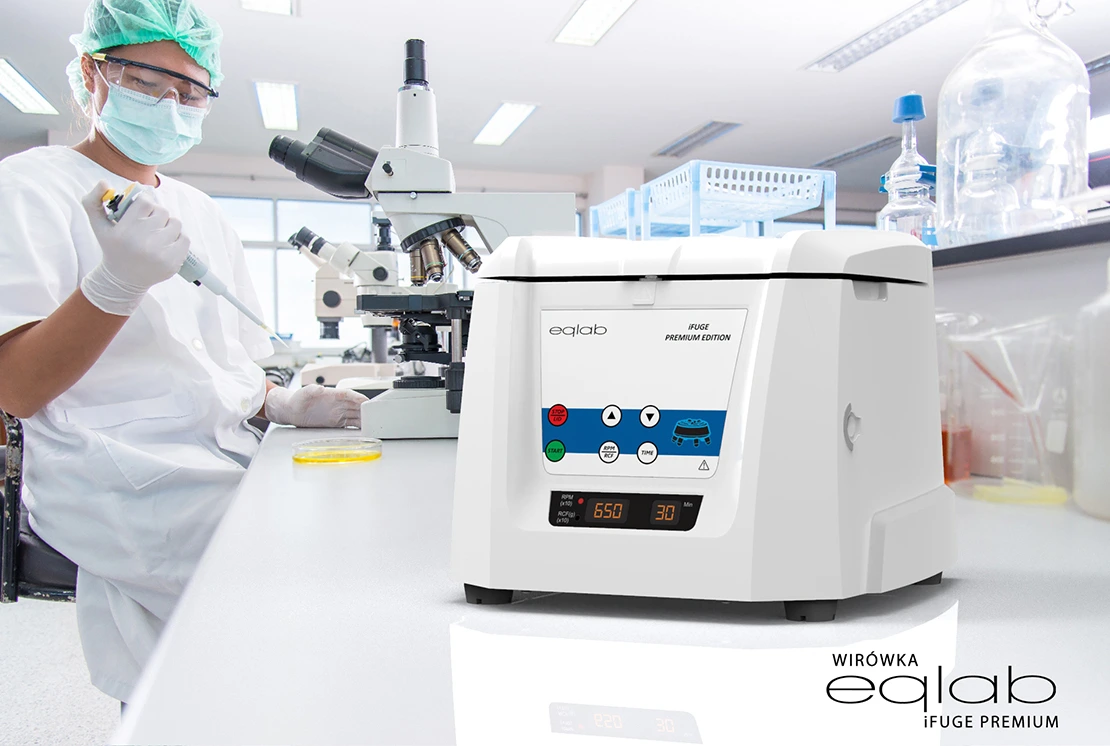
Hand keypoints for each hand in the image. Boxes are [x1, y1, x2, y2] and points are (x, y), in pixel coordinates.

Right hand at [79, 180, 191, 315]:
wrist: (123, 280)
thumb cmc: (112, 247)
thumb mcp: (97, 225)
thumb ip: (93, 201)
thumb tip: (104, 182)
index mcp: (124, 231)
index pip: (146, 202)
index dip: (144, 204)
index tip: (140, 211)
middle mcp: (142, 242)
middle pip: (162, 210)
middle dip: (155, 215)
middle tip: (147, 224)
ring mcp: (160, 253)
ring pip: (175, 222)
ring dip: (168, 225)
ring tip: (156, 234)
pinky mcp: (173, 262)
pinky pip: (185, 238)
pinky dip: (177, 238)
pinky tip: (165, 244)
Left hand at [265, 384, 367, 427]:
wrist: (290, 411)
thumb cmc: (296, 400)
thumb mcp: (302, 393)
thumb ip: (311, 390)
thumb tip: (319, 388)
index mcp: (332, 394)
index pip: (350, 395)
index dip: (359, 398)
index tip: (367, 402)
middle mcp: (338, 404)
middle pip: (356, 406)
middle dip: (366, 410)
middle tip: (376, 415)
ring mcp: (338, 413)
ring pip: (356, 415)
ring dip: (364, 419)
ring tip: (373, 424)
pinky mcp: (336, 422)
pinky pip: (350, 424)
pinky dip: (358, 426)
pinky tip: (364, 430)